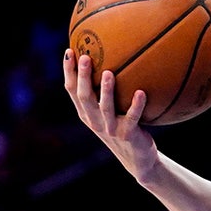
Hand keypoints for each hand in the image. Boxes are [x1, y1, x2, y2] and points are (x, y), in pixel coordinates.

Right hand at [63, 50, 160, 183]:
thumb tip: (111, 61)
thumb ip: (105, 93)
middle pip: (84, 97)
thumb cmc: (124, 129)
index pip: (72, 91)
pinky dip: (136, 105)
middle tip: (85, 57)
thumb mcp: (110, 112)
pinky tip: (141, 92)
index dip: (69, 72)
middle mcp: (95, 121)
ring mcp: (111, 129)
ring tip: (110, 72)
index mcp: (87, 114)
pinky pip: (132, 117)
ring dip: (107, 90)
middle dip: (83, 76)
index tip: (69, 51)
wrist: (138, 159)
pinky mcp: (128, 134)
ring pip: (105, 107)